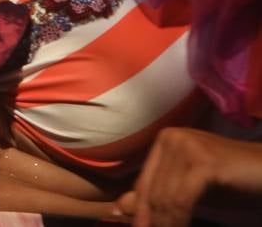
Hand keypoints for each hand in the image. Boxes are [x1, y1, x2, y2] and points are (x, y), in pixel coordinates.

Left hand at [114, 127, 261, 226]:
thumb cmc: (236, 183)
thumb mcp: (192, 191)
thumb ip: (160, 197)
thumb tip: (120, 208)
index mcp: (165, 141)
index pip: (145, 184)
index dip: (141, 213)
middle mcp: (171, 138)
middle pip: (152, 192)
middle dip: (152, 221)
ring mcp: (186, 147)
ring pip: (165, 198)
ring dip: (166, 224)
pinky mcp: (203, 162)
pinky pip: (181, 200)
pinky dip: (179, 220)